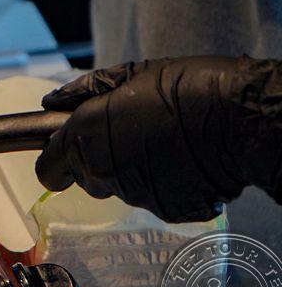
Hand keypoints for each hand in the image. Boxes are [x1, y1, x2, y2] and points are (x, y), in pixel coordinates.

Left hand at [35, 56, 281, 222]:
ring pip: (121, 187)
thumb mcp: (127, 76)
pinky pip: (154, 199)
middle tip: (129, 137)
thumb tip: (52, 103)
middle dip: (98, 161)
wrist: (238, 117)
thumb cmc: (184, 87)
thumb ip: (83, 93)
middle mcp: (103, 171)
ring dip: (133, 171)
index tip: (63, 158)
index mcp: (85, 137)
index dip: (54, 163)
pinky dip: (164, 185)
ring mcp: (135, 195)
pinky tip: (182, 161)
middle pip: (86, 178)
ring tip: (163, 144)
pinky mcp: (167, 211)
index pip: (48, 169)